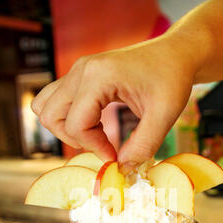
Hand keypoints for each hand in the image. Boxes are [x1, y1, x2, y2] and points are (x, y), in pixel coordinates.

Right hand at [31, 35, 195, 165]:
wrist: (176, 54)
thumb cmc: (173, 79)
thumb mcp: (164, 116)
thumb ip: (143, 146)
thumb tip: (121, 169)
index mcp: (99, 76)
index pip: (75, 123)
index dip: (93, 147)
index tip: (116, 156)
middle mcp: (81, 70)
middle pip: (50, 115)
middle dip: (74, 139)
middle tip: (102, 145)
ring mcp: (78, 70)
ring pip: (45, 106)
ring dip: (65, 128)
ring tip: (95, 135)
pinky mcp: (81, 76)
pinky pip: (57, 101)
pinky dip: (69, 118)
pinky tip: (96, 124)